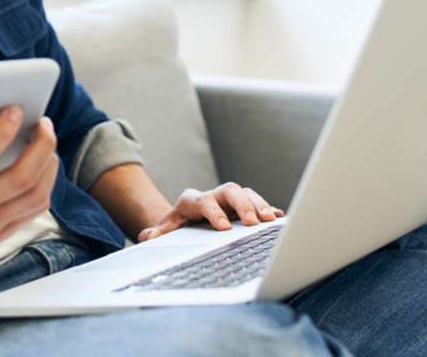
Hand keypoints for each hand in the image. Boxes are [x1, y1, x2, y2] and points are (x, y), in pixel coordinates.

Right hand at [0, 106, 59, 283]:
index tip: (15, 108)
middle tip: (44, 122)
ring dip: (49, 165)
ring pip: (35, 195)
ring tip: (47, 142)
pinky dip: (44, 188)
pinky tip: (42, 169)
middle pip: (22, 175)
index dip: (3, 128)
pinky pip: (32, 212)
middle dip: (41, 144)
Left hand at [136, 182, 283, 241]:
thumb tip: (147, 235)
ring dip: (259, 205)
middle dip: (243, 204)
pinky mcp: (244, 207)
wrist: (187, 219)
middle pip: (230, 190)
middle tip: (253, 222)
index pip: (204, 201)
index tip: (224, 228)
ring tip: (271, 220)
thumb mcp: (166, 230)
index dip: (214, 212)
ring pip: (247, 194)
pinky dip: (270, 210)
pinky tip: (280, 219)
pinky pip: (259, 204)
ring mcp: (231, 200)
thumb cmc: (178, 225)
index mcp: (193, 200)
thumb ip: (158, 233)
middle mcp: (214, 195)